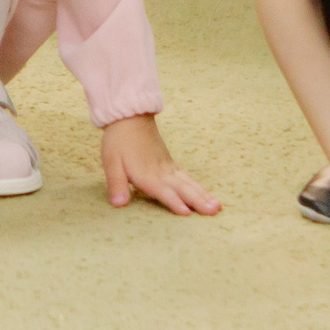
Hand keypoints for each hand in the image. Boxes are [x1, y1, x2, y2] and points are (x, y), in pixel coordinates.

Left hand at [100, 115, 220, 216]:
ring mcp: (168, 168)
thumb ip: (116, 184)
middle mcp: (161, 173)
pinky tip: (206, 195)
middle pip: (183, 189)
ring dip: (203, 195)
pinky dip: (198, 187)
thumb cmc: (119, 140)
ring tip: (217, 207)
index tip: (187, 213)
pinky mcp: (170, 163)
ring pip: (189, 184)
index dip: (174, 202)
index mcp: (147, 175)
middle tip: (214, 211)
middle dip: (198, 201)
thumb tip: (118, 204)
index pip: (163, 191)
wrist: (130, 117)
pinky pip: (187, 178)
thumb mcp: (111, 162)